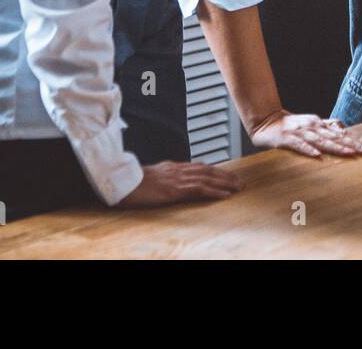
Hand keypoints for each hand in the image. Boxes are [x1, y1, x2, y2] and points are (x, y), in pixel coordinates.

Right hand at [118, 160, 242, 206]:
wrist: (121, 182)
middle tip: (240, 181)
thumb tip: (171, 180)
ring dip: (226, 182)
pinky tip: (225, 194)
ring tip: (239, 187)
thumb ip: (164, 176)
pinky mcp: (175, 189)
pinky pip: (200, 189)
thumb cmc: (131, 182)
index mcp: (172, 167)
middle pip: (208, 170)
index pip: (200, 166)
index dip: (215, 171)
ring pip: (208, 178)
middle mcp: (178, 170)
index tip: (226, 175)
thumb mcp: (151, 176)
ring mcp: (178, 178)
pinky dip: (215, 191)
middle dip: (226, 175)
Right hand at [249, 110, 361, 157]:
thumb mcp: (312, 124)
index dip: (355, 140)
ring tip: (349, 153)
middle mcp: (313, 127)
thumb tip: (344, 129)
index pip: (341, 133)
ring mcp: (300, 132)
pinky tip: (317, 155)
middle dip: (352, 144)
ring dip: (335, 146)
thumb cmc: (291, 125)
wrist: (266, 120)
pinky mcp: (287, 139)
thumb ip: (327, 127)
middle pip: (335, 137)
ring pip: (321, 140)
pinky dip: (308, 149)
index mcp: (319, 124)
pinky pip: (299, 145)